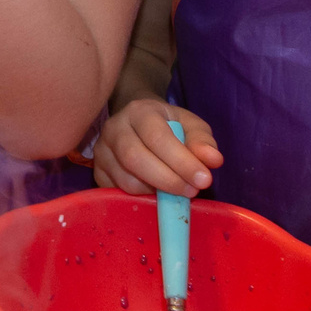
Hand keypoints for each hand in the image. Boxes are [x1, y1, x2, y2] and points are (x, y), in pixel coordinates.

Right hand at [93, 99, 221, 196]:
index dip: (181, 161)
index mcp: (139, 111)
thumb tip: (213, 160)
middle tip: (192, 191)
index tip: (204, 180)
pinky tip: (156, 194)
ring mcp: (101, 151)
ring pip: (126, 181)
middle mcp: (114, 128)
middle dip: (168, 180)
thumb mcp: (190, 125)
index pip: (157, 137)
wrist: (138, 122)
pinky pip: (118, 193)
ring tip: (176, 191)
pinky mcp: (97, 172)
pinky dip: (141, 199)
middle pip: (135, 159)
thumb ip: (203, 141)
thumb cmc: (168, 126)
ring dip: (155, 193)